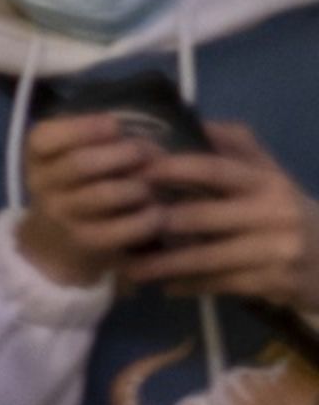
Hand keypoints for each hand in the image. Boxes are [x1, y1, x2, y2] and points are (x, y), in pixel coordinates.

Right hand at [17, 112, 168, 285]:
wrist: (55, 240)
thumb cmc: (72, 184)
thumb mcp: (67, 156)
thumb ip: (98, 140)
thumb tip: (147, 143)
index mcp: (36, 156)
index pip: (46, 137)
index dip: (84, 127)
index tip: (114, 125)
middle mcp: (42, 184)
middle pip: (81, 163)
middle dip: (121, 153)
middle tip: (145, 154)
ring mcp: (63, 215)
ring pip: (104, 194)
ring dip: (136, 186)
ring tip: (150, 186)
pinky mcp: (87, 242)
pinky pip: (123, 228)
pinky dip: (147, 218)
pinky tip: (156, 212)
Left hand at [131, 123, 318, 309]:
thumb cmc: (288, 212)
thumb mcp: (271, 175)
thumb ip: (237, 146)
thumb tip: (195, 118)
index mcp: (266, 182)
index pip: (214, 170)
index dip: (173, 168)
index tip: (135, 169)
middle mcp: (272, 214)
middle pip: (202, 216)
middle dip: (156, 220)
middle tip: (116, 223)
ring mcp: (275, 251)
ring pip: (207, 257)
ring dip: (164, 263)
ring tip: (129, 266)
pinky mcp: (274, 283)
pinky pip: (221, 283)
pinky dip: (191, 285)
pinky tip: (165, 286)